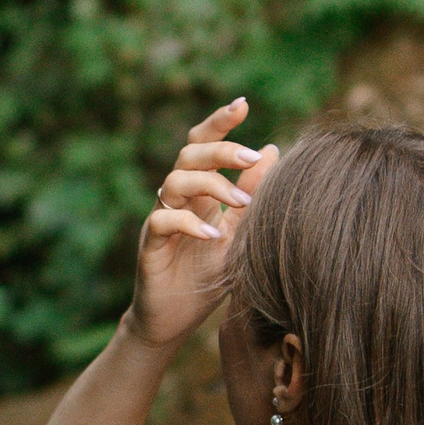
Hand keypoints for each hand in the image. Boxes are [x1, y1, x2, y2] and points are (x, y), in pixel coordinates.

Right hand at [125, 99, 277, 353]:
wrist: (174, 320)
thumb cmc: (205, 275)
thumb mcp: (238, 232)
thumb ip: (252, 194)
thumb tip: (272, 149)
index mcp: (199, 191)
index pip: (204, 145)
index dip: (219, 122)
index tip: (243, 104)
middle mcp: (177, 198)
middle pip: (189, 155)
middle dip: (221, 150)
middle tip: (251, 156)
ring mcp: (161, 219)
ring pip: (174, 181)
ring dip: (212, 186)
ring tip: (240, 203)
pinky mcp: (151, 245)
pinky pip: (163, 220)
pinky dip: (189, 223)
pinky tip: (213, 235)